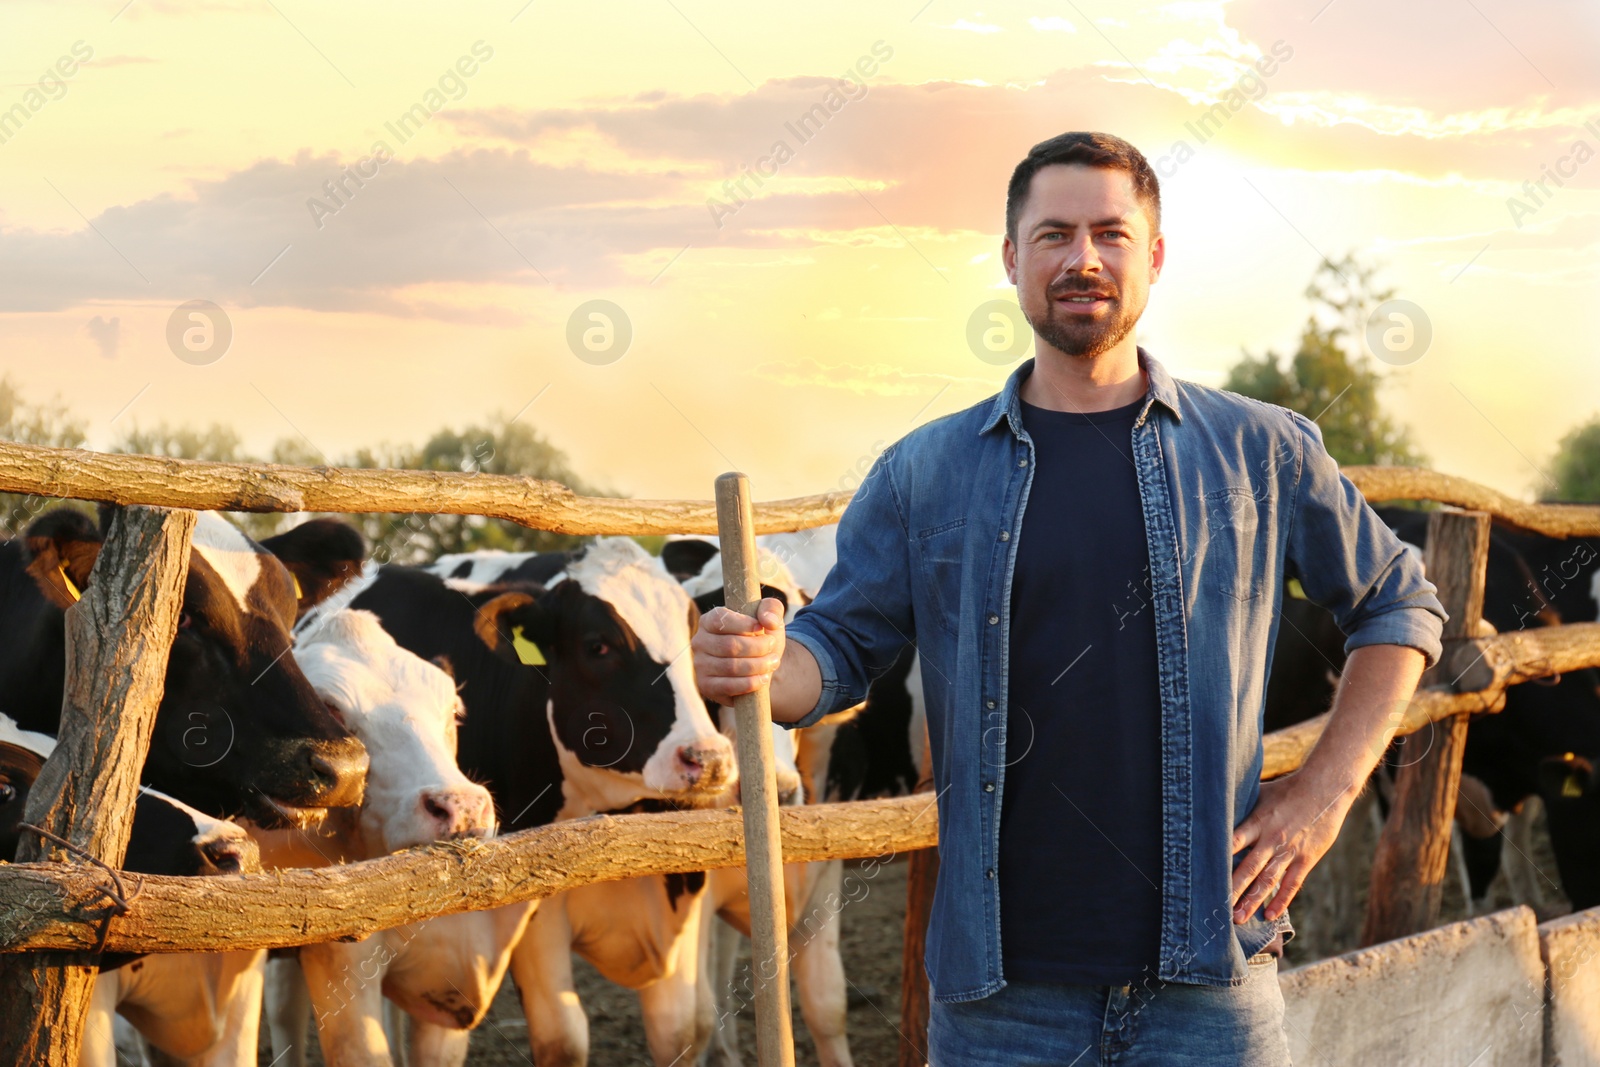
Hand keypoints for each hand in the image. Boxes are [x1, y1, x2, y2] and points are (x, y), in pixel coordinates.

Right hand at [690, 597, 786, 703]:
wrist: (759, 668)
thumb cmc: (761, 638)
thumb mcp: (770, 619)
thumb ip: (772, 608)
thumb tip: (768, 621)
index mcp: (709, 620)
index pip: (721, 619)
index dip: (744, 624)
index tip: (761, 628)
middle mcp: (700, 642)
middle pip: (730, 645)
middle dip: (758, 647)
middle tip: (772, 648)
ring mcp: (700, 665)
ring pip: (731, 667)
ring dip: (758, 665)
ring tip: (772, 662)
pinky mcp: (706, 686)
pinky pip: (729, 686)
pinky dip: (750, 683)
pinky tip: (763, 678)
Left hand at [1229, 771, 1357, 923]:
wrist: (1325, 789)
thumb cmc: (1288, 789)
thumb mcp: (1260, 793)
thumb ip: (1241, 805)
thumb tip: (1215, 804)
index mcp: (1257, 822)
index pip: (1233, 842)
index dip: (1218, 858)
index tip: (1203, 874)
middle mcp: (1271, 839)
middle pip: (1248, 868)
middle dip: (1233, 889)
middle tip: (1218, 908)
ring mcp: (1289, 851)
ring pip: (1268, 880)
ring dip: (1253, 900)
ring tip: (1238, 918)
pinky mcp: (1306, 859)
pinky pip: (1292, 884)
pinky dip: (1281, 900)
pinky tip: (1270, 915)